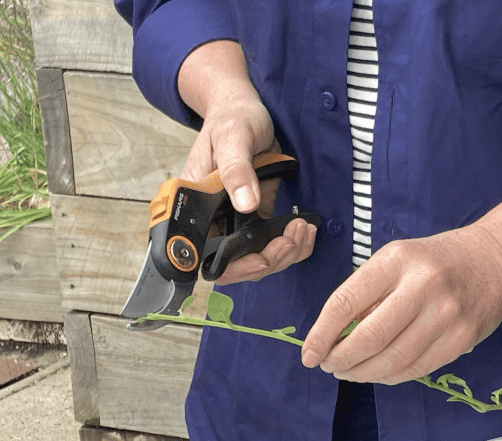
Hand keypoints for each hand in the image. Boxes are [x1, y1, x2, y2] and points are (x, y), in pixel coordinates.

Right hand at [176, 41, 316, 284]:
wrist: (248, 112)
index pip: (205, 256)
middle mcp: (215, 221)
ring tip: (302, 229)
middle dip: (269, 260)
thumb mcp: (232, 138)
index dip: (234, 267)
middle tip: (292, 237)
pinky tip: (305, 228)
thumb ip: (236, 170)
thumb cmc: (232, 120)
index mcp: (196, 208)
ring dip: (286, 253)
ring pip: (260, 260)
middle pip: (238, 266)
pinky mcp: (258, 219)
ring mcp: (238, 222)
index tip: (262, 258)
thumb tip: (244, 204)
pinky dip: (294, 245)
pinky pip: (274, 246)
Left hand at [300, 224, 501, 384]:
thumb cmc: (434, 262)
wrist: (496, 261)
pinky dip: (389, 376)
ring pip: (392, 360)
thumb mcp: (396, 260)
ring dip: (362, 373)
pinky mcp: (462, 339)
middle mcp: (423, 286)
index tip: (309, 354)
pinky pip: (416, 369)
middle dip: (341, 360)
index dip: (321, 334)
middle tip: (329, 366)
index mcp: (397, 260)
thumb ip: (366, 293)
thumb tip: (331, 337)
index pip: (346, 303)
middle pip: (369, 338)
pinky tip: (377, 373)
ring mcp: (446, 315)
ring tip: (349, 372)